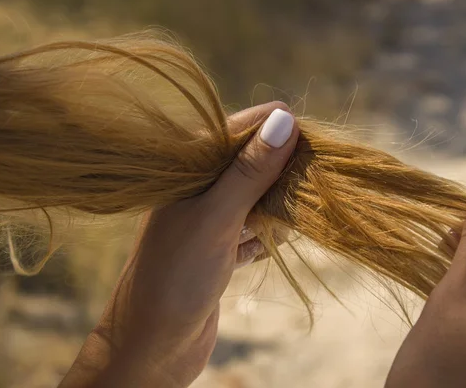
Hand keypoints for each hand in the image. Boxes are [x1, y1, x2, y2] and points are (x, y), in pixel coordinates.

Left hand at [59, 101, 298, 387]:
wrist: (152, 346)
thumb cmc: (176, 275)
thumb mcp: (216, 217)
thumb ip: (249, 170)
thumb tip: (284, 119)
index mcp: (185, 171)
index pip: (236, 131)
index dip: (274, 130)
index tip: (312, 137)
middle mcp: (195, 190)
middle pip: (250, 165)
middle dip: (280, 172)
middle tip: (310, 181)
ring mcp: (207, 221)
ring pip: (254, 199)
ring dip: (275, 208)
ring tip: (291, 219)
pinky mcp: (217, 250)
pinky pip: (251, 231)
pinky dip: (264, 237)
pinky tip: (267, 247)